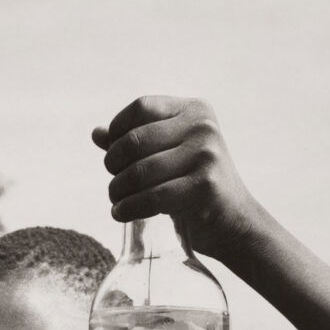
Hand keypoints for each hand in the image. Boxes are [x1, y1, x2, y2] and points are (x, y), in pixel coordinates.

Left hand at [92, 96, 255, 260]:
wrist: (233, 221)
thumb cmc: (195, 187)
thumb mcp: (169, 157)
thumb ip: (137, 143)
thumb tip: (96, 134)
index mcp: (194, 110)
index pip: (141, 107)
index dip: (117, 130)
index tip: (113, 156)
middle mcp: (202, 127)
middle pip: (136, 140)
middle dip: (114, 165)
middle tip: (114, 184)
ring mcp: (206, 156)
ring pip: (140, 171)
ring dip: (118, 189)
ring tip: (115, 201)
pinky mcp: (204, 187)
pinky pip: (153, 196)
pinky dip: (130, 208)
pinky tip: (121, 214)